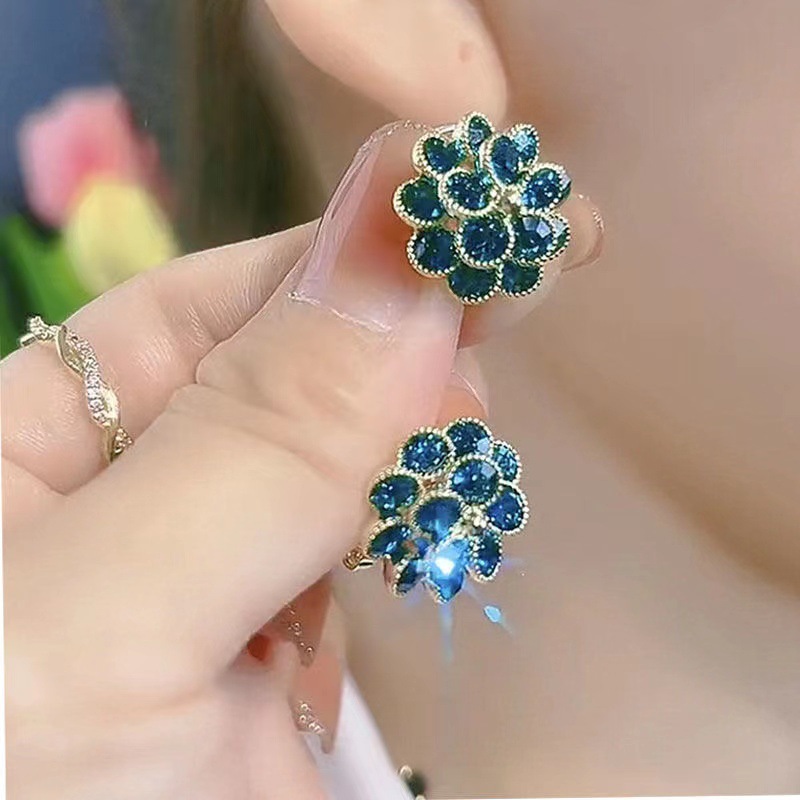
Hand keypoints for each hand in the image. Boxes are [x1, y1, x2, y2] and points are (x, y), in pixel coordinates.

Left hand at [3, 126, 600, 798]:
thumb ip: (256, 443)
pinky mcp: (267, 677)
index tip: (467, 195)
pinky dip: (417, 518)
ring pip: (337, 465)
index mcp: (15, 463)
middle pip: (283, 377)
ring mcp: (199, 596)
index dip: (343, 249)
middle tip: (521, 261)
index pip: (205, 311)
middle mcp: (109, 516)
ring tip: (483, 393)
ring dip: (419, 422)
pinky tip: (451, 493)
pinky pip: (357, 559)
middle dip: (403, 321)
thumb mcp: (96, 631)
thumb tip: (405, 253)